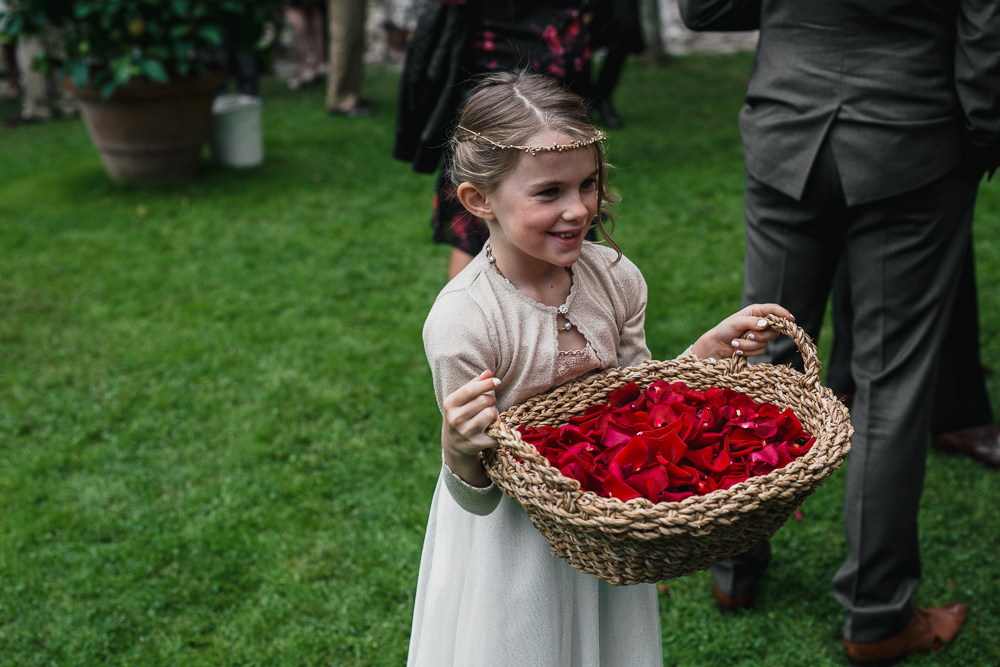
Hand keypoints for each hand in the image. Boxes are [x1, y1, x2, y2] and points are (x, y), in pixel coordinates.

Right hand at [441, 370, 501, 486]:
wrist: (453, 443)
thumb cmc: (460, 414)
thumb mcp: (461, 399)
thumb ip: (475, 384)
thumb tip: (489, 372)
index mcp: (450, 404)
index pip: (471, 390)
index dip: (486, 383)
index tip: (497, 381)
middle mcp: (455, 419)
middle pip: (484, 400)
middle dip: (491, 399)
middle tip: (489, 403)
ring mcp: (466, 433)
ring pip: (491, 414)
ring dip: (494, 412)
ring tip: (489, 415)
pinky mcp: (476, 444)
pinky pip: (497, 430)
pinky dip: (498, 427)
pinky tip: (491, 427)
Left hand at [691, 303, 794, 359]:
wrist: (717, 345)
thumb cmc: (725, 329)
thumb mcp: (736, 323)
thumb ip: (751, 322)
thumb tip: (766, 323)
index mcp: (756, 312)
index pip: (774, 310)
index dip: (784, 314)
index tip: (791, 319)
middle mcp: (761, 322)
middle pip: (774, 330)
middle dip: (760, 335)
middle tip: (747, 335)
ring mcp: (760, 335)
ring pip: (766, 342)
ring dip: (749, 345)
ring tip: (735, 343)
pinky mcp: (758, 347)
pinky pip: (761, 351)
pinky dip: (748, 351)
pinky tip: (737, 350)